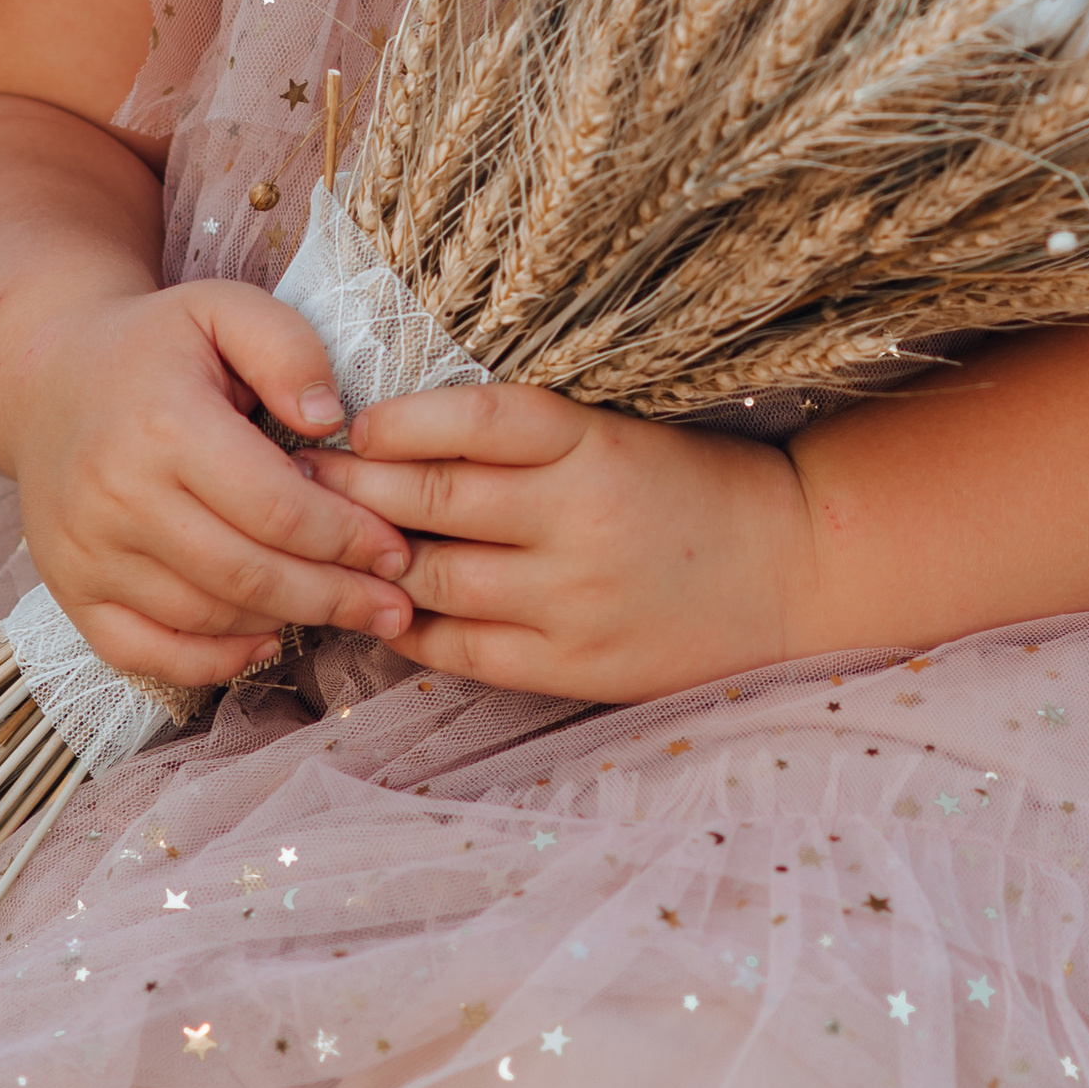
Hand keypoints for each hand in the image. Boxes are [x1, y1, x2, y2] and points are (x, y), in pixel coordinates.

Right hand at [15, 278, 420, 687]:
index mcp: (163, 425)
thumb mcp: (225, 308)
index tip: (397, 550)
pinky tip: (265, 638)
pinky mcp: (70, 590)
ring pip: (205, 616)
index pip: (275, 507)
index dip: (347, 538)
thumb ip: (288, 349)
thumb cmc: (157, 343)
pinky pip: (145, 651)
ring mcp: (86, 553)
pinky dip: (211, 660)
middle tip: (394, 607)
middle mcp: (116, 498)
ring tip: (347, 613)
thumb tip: (331, 422)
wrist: (47, 379)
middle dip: (334, 596)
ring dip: (286, 622)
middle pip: (246, 573)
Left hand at [302, 382, 820, 702]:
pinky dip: (408, 627)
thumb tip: (400, 434)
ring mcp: (574, 602)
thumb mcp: (621, 435)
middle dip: (353, 488)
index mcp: (594, 446)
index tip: (350, 421)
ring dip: (366, 562)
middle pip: (432, 500)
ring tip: (319, 544)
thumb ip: (528, 438)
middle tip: (296, 477)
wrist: (792, 572)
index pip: (472, 421)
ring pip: (432, 579)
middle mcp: (580, 521)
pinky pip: (460, 650)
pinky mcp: (573, 666)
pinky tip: (379, 608)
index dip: (397, 420)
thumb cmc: (694, 488)